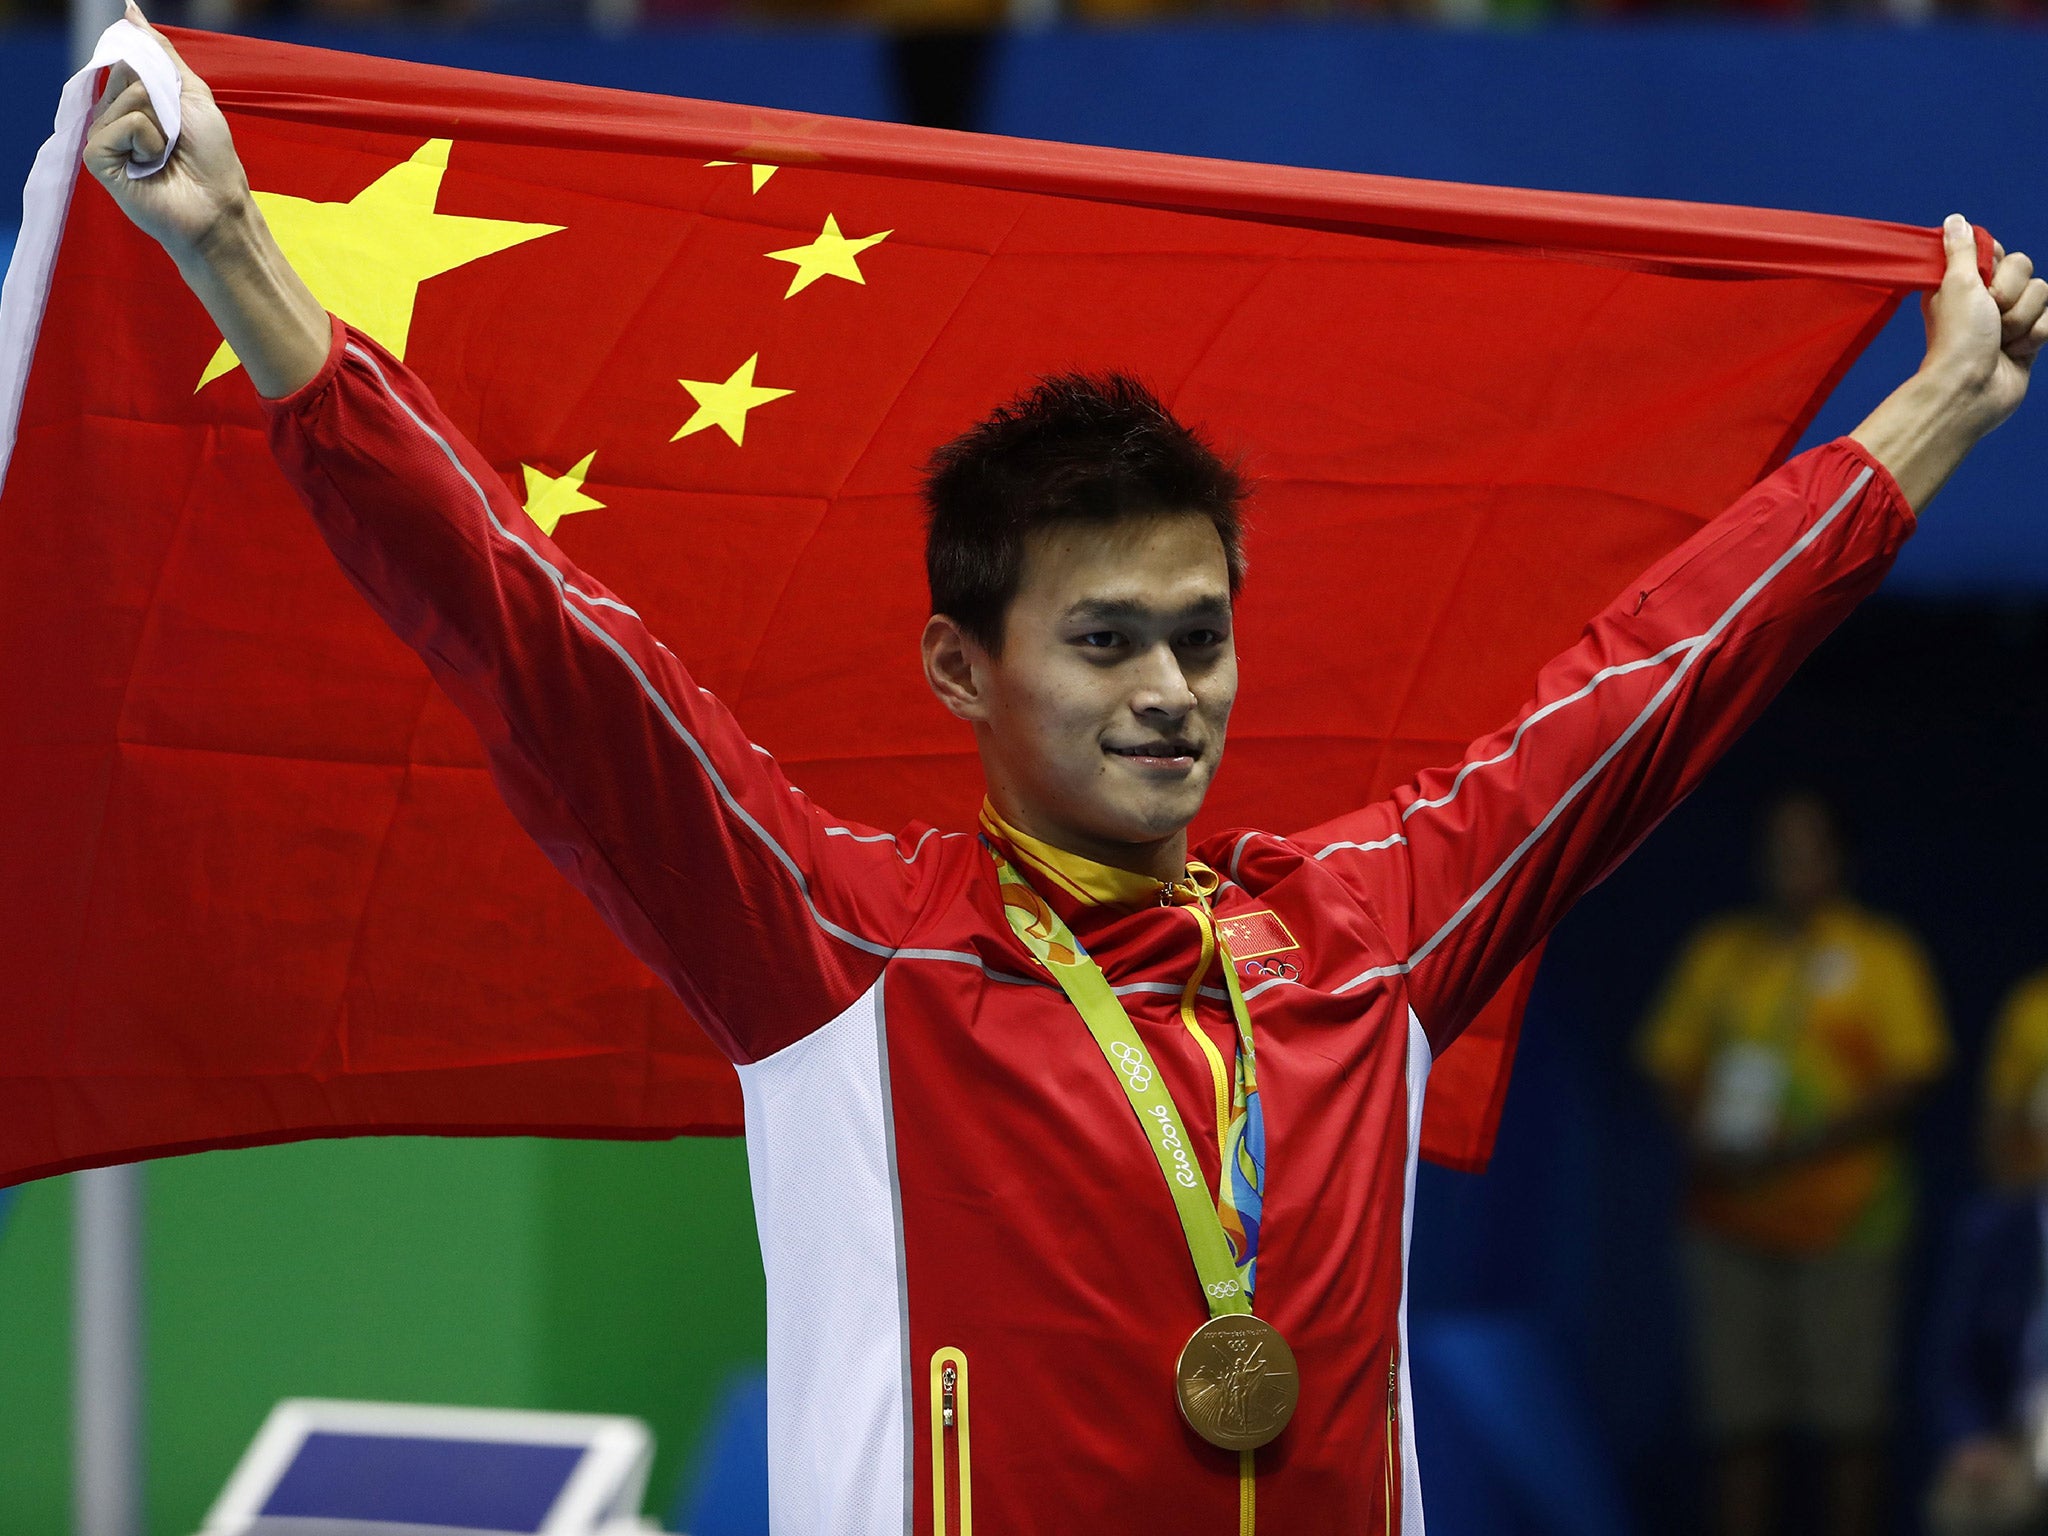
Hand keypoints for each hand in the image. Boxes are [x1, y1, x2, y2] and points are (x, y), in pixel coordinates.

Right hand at [83, 4, 251, 263]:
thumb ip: (160, 53)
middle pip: (128, 75)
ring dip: (160, 124)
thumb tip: (130, 11)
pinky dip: (145, 140)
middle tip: (177, 136)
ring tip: (166, 153)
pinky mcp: (97, 159)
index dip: (158, 75)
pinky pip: (118, 125)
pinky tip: (151, 164)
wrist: (218, 207)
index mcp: (133, 102)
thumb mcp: (192, 93)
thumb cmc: (212, 158)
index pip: (131, 61)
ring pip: (126, 99)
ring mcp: (102, 137)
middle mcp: (113, 117)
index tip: (177, 106)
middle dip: (164, 101)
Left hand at [1922, 214, 2047, 438]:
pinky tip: (2016, 352)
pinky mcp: (2027, 340)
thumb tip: (1953, 220)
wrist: (1971, 389)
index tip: (1981, 279)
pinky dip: (2036, 335)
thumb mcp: (1956, 283)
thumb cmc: (1957, 337)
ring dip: (2022, 318)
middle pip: (2025, 267)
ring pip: (2041, 293)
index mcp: (1962, 282)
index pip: (1997, 250)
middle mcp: (1984, 299)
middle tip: (1991, 314)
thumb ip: (1961, 250)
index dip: (1995, 263)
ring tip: (2000, 340)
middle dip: (2011, 292)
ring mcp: (2008, 320)